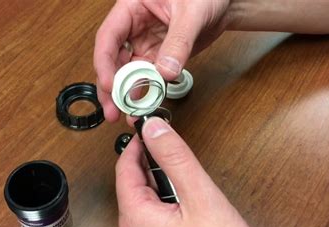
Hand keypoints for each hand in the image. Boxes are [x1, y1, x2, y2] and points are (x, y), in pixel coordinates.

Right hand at [94, 0, 235, 121]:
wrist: (224, 4)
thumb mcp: (190, 14)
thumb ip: (178, 43)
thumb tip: (165, 71)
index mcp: (131, 8)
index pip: (108, 37)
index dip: (104, 62)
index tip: (109, 84)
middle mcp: (133, 28)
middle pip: (113, 59)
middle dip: (111, 86)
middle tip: (113, 110)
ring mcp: (145, 44)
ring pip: (128, 72)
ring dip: (126, 93)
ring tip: (127, 113)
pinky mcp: (158, 58)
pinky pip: (148, 77)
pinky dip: (146, 92)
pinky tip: (145, 105)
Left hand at [115, 117, 265, 226]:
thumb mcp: (201, 196)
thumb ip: (175, 158)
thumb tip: (155, 128)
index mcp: (135, 219)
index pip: (124, 168)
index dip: (138, 144)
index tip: (150, 127)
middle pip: (133, 184)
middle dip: (152, 164)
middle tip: (174, 150)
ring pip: (144, 201)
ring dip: (160, 184)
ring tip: (187, 181)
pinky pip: (152, 218)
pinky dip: (165, 203)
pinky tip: (187, 206)